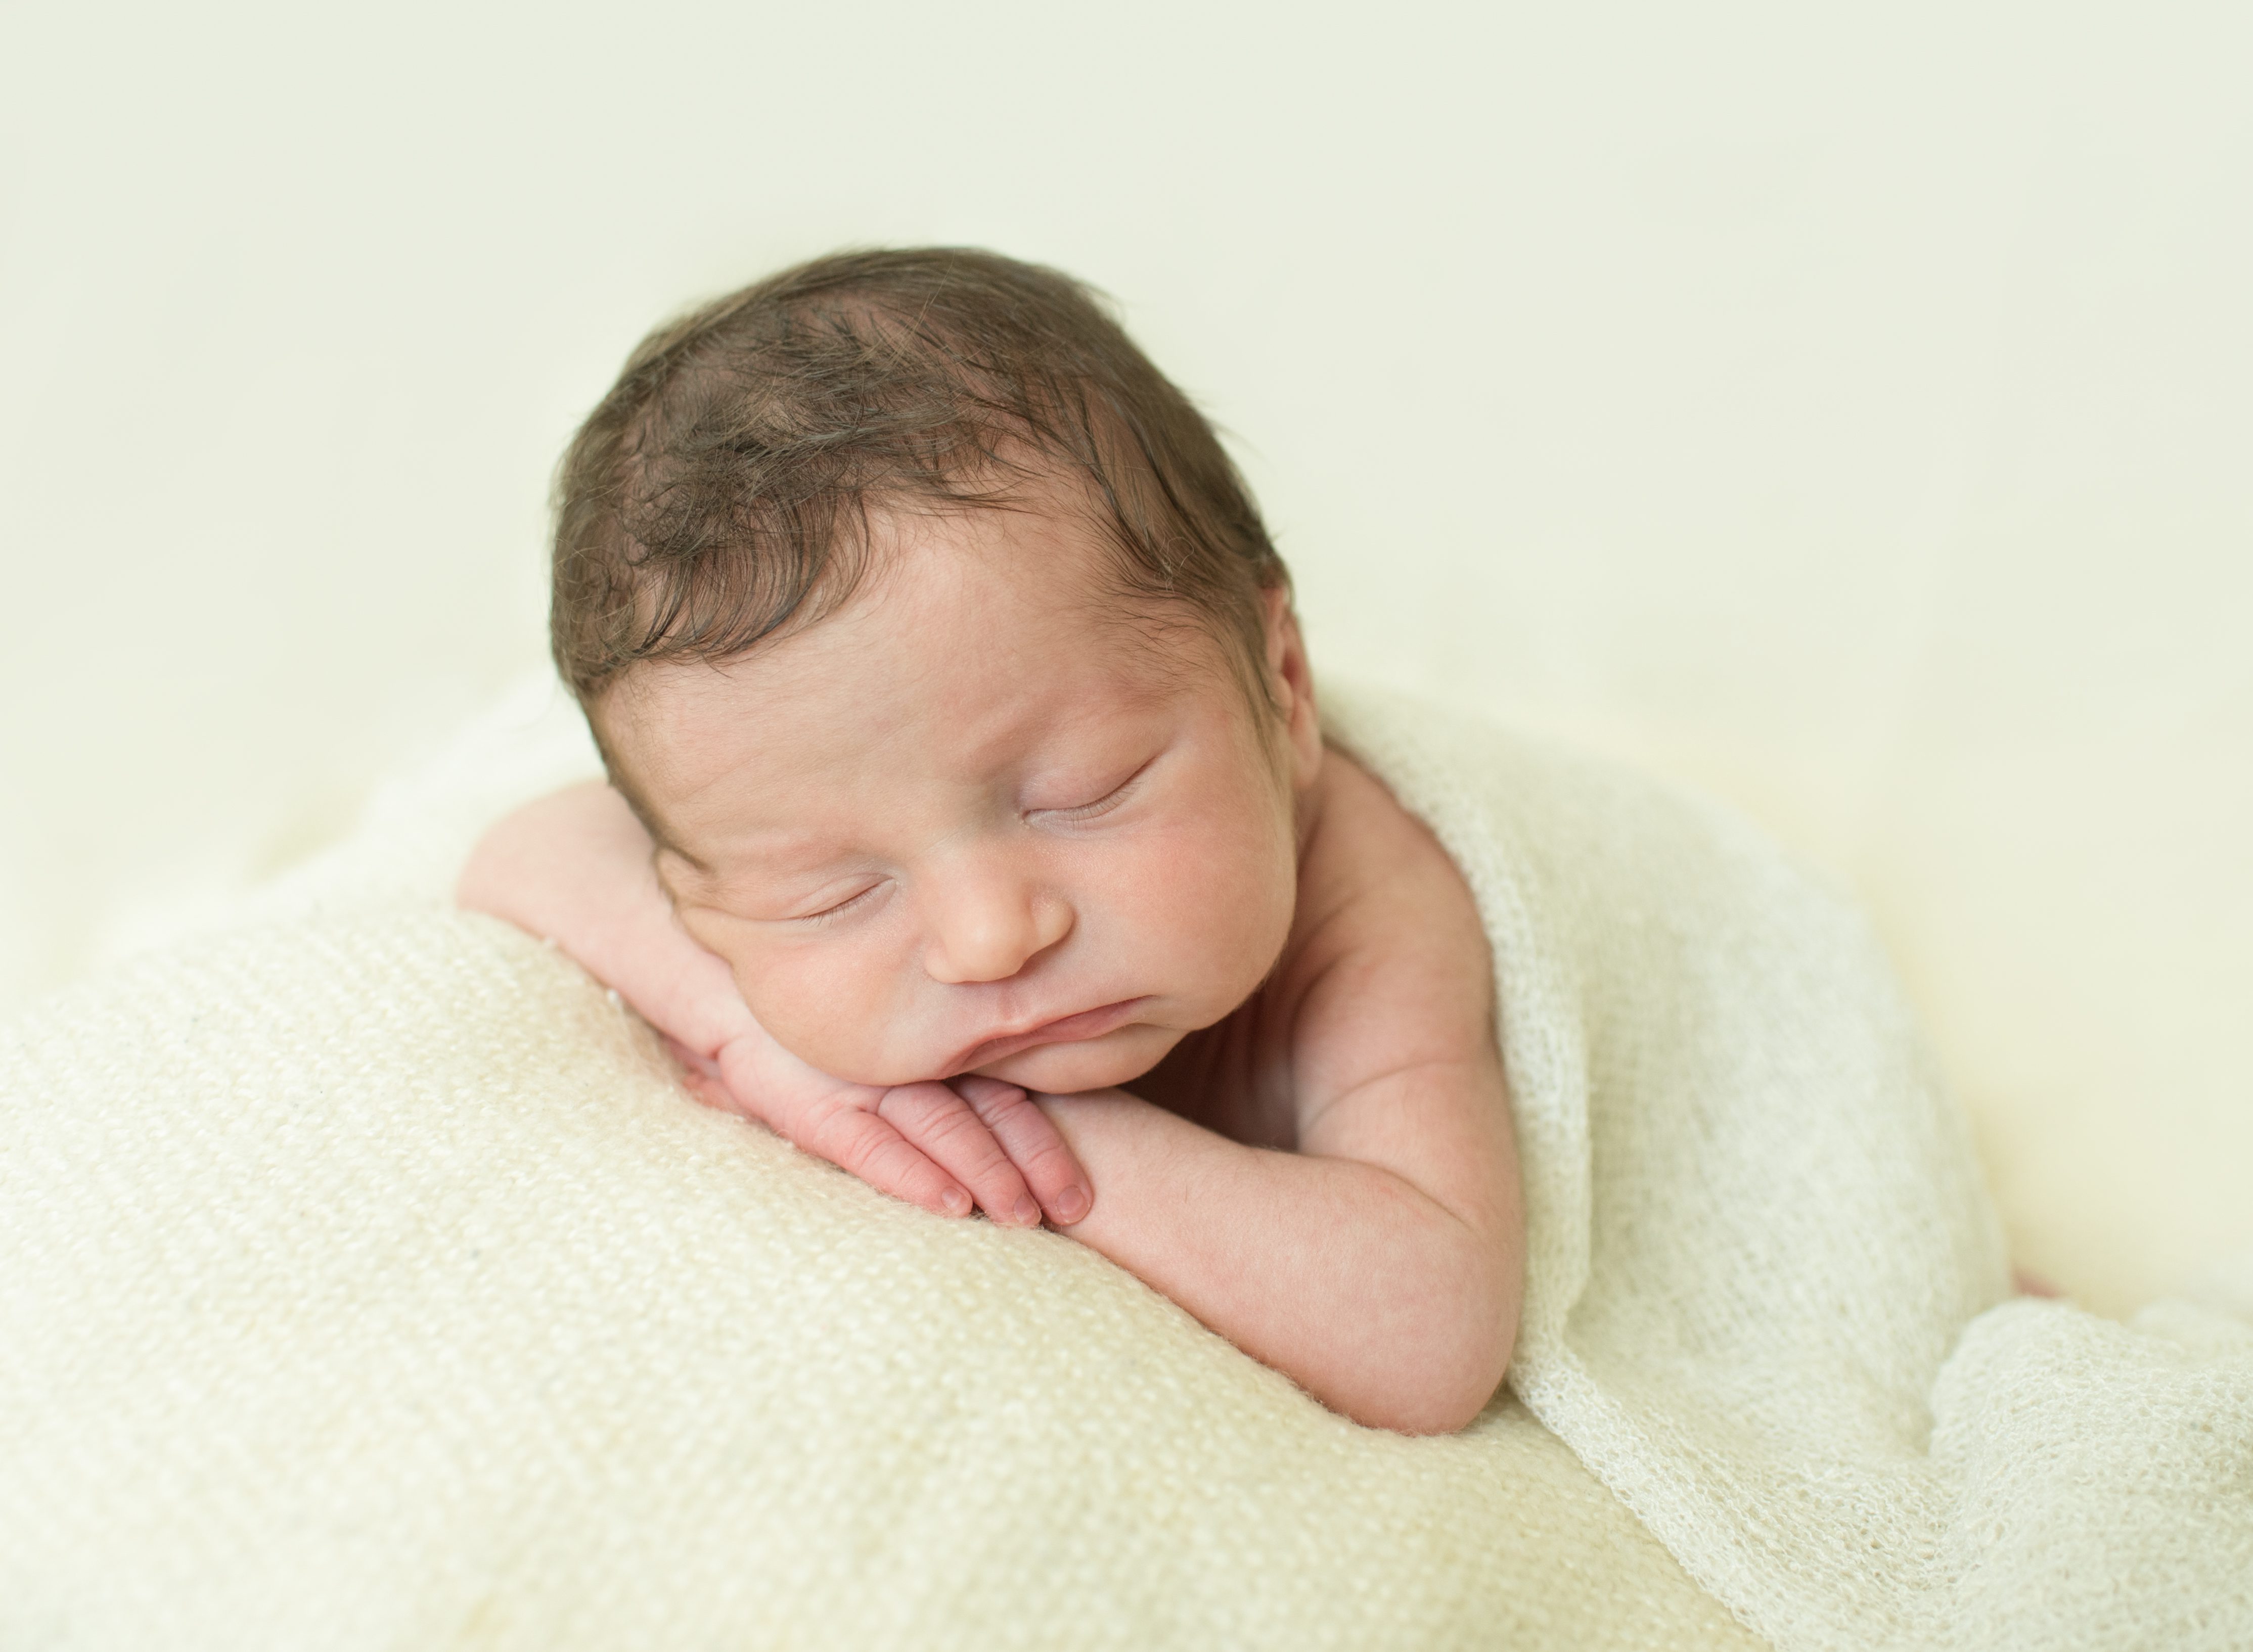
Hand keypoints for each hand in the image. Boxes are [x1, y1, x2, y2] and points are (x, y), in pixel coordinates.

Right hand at [664, 1025, 1091, 1228]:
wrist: (730, 986)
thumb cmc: (817, 1025)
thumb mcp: (891, 1036)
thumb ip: (951, 1055)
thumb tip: (1033, 1086)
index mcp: (937, 1048)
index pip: (1006, 1092)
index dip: (1047, 1139)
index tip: (1081, 1186)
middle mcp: (910, 1062)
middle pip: (989, 1111)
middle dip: (1033, 1163)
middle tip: (1074, 1207)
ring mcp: (863, 1083)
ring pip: (942, 1128)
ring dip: (987, 1174)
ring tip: (1024, 1216)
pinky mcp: (814, 1107)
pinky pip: (870, 1146)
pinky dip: (911, 1174)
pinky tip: (949, 1203)